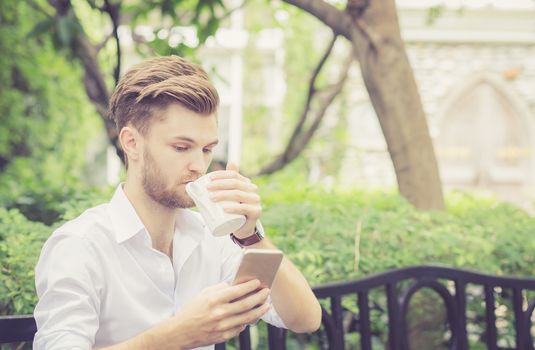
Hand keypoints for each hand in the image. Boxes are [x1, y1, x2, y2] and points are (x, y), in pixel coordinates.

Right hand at [154, 279, 269, 348]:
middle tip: (266, 292)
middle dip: (259, 297)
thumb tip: (237, 284)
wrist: (180, 332)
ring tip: (266, 305)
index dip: (250, 286)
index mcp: (214, 299)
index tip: (258, 282)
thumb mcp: (203, 294)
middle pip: (246, 304)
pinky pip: (240, 328)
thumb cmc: (192, 310)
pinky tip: (252, 316)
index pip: (237, 291)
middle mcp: (219, 313)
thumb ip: (220, 288)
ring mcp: (222, 326)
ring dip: (259, 310)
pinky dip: (247, 322)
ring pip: (247, 318)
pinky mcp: (223, 336)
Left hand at [206, 163, 260, 238]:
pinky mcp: (256, 212)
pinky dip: (234, 208)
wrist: (243, 227)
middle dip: (219, 184)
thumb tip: (231, 162)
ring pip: (238, 195)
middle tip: (207, 189)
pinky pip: (245, 208)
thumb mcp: (230, 195)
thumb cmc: (235, 209)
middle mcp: (253, 190)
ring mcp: (255, 201)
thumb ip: (229, 180)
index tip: (208, 179)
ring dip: (223, 195)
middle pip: (235, 184)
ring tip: (211, 198)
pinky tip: (225, 209)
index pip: (234, 175)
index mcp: (246, 183)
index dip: (221, 175)